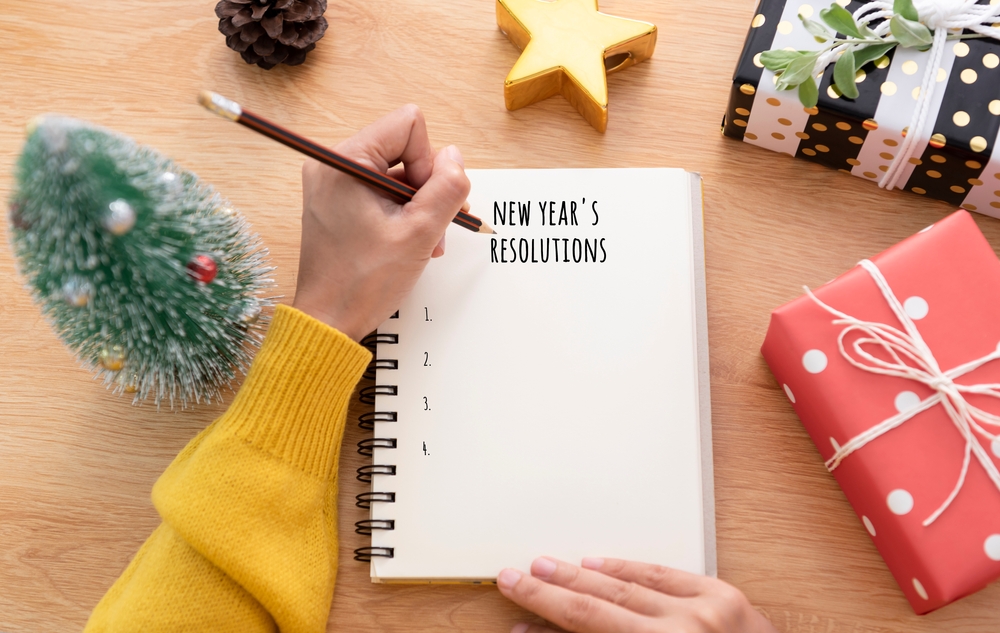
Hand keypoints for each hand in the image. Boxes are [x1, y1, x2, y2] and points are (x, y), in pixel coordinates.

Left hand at [292, 105, 469, 339]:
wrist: (329, 320)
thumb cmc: (362, 283)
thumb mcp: (419, 233)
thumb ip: (447, 188)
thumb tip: (455, 157)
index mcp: (345, 162)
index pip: (408, 125)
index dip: (428, 162)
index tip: (423, 203)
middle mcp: (333, 164)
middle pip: (404, 148)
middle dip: (426, 188)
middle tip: (432, 228)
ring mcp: (334, 183)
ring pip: (397, 172)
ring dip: (418, 205)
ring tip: (424, 242)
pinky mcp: (338, 201)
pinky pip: (382, 190)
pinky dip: (403, 213)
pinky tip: (410, 242)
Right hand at [497, 557, 777, 632]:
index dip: (544, 630)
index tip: (516, 625)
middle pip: (594, 609)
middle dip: (548, 594)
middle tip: (514, 579)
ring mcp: (705, 615)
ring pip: (624, 587)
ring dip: (578, 576)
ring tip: (544, 567)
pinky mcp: (725, 599)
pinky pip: (663, 574)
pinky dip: (627, 568)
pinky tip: (598, 564)